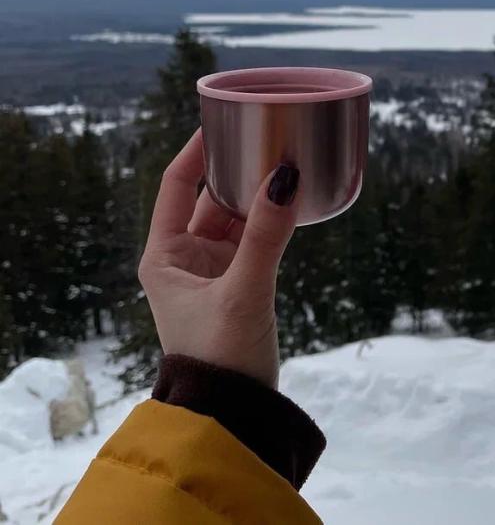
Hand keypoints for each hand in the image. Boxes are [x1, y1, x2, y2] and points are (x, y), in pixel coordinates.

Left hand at [138, 129, 299, 387]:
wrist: (232, 414)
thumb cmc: (221, 356)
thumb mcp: (245, 290)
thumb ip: (267, 235)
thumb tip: (286, 177)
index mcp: (165, 254)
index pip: (177, 185)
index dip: (196, 150)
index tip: (221, 120)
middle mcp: (184, 257)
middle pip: (209, 196)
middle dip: (236, 169)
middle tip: (266, 136)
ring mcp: (212, 270)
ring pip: (234, 217)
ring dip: (256, 193)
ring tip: (283, 159)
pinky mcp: (237, 283)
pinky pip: (252, 238)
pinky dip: (269, 219)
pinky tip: (289, 200)